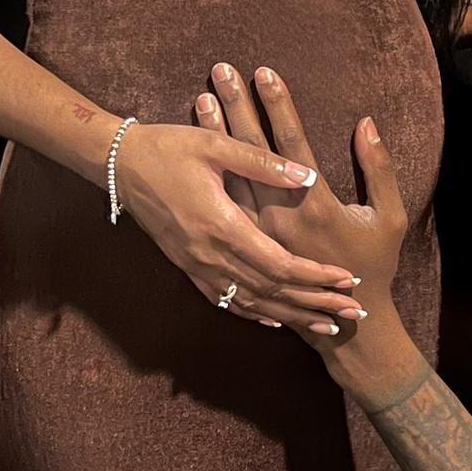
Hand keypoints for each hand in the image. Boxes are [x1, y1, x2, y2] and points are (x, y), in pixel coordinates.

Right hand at [112, 120, 363, 321]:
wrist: (119, 164)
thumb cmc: (168, 148)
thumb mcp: (216, 145)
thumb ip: (262, 163)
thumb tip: (308, 176)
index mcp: (221, 224)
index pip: (278, 264)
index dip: (314, 276)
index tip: (346, 280)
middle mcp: (209, 253)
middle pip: (270, 291)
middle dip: (314, 304)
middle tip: (352, 314)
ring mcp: (195, 264)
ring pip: (250, 302)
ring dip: (290, 315)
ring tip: (325, 325)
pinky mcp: (186, 265)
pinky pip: (223, 299)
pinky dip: (253, 312)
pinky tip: (273, 320)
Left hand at [193, 63, 406, 342]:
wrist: (351, 327)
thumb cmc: (375, 263)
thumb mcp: (389, 216)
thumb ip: (378, 168)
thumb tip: (367, 123)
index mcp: (315, 207)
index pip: (289, 144)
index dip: (278, 105)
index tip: (265, 72)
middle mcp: (280, 218)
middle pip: (251, 152)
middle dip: (238, 107)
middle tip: (223, 70)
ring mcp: (258, 233)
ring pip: (230, 172)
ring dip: (218, 132)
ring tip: (204, 95)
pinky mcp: (247, 244)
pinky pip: (224, 196)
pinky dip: (214, 167)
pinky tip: (203, 140)